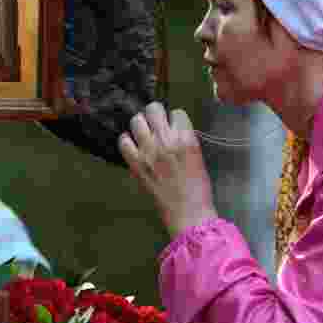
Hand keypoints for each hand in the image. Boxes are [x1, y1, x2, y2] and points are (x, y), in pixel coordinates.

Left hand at [119, 102, 217, 237]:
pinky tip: (133, 145)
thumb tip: (174, 129)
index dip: (175, 119)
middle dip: (156, 113)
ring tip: (144, 132)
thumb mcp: (198, 156)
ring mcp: (148, 152)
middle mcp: (166, 141)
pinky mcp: (136, 164)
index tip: (174, 125)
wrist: (188, 212)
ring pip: (137, 121)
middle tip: (156, 121)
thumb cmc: (197, 188)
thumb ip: (186, 139)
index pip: (176, 113)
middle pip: (154, 109)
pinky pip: (124, 142)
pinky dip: (127, 141)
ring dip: (141, 124)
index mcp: (186, 138)